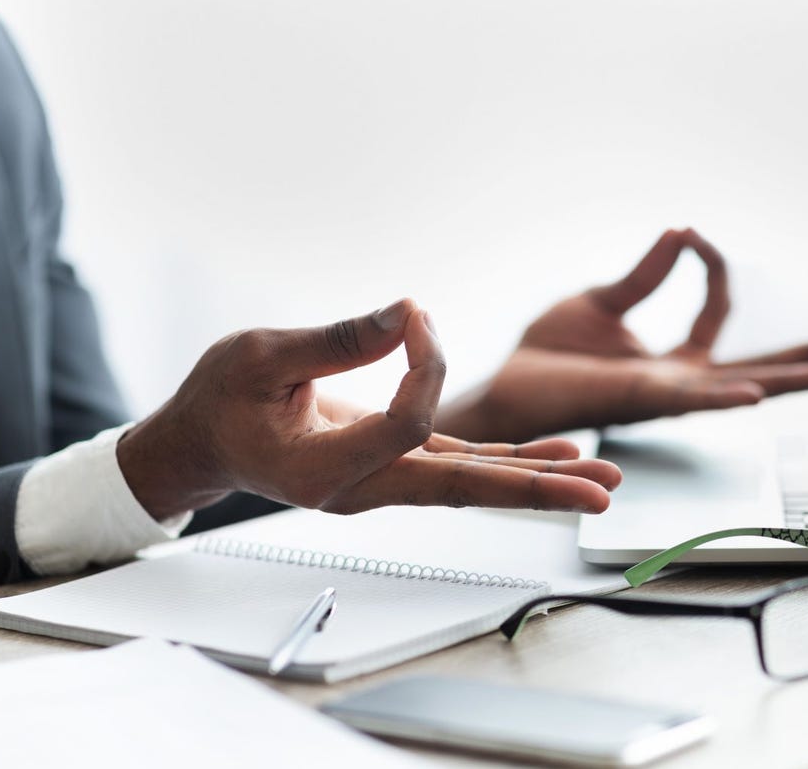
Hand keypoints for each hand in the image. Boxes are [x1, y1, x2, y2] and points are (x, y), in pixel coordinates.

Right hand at [117, 299, 621, 521]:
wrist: (204, 443)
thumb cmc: (220, 400)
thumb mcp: (259, 355)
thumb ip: (336, 338)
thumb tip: (407, 311)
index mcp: (323, 471)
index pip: (404, 426)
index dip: (424, 365)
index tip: (415, 317)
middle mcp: (364, 488)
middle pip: (463, 491)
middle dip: (534, 490)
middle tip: (599, 495)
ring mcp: (386, 481)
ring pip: (473, 485)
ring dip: (539, 481)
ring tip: (603, 483)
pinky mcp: (398, 464)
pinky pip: (464, 467)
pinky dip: (511, 463)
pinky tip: (558, 458)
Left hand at [439, 229, 807, 442]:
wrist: (509, 387)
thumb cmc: (549, 353)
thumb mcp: (602, 303)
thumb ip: (645, 275)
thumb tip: (682, 231)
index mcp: (672, 359)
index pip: (717, 309)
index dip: (712, 266)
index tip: (693, 234)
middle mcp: (680, 382)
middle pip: (760, 364)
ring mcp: (667, 396)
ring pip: (741, 388)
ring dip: (788, 381)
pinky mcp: (642, 403)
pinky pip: (692, 401)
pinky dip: (725, 398)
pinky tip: (758, 394)